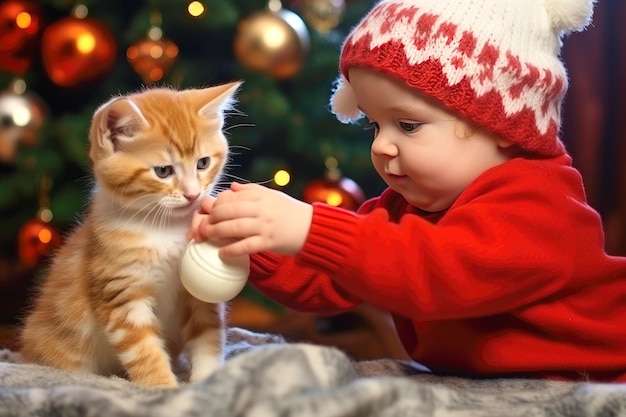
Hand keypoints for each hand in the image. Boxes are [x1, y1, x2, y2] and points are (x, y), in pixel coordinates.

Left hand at [193, 182, 312, 256]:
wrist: (312, 228)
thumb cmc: (290, 212)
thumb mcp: (272, 196)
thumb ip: (251, 191)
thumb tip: (231, 187)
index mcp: (261, 195)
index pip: (231, 196)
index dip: (216, 204)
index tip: (209, 211)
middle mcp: (262, 208)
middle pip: (228, 210)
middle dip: (211, 218)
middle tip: (203, 225)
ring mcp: (265, 225)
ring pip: (233, 227)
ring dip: (216, 232)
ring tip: (207, 237)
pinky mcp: (269, 241)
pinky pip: (245, 246)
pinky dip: (231, 250)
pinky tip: (222, 253)